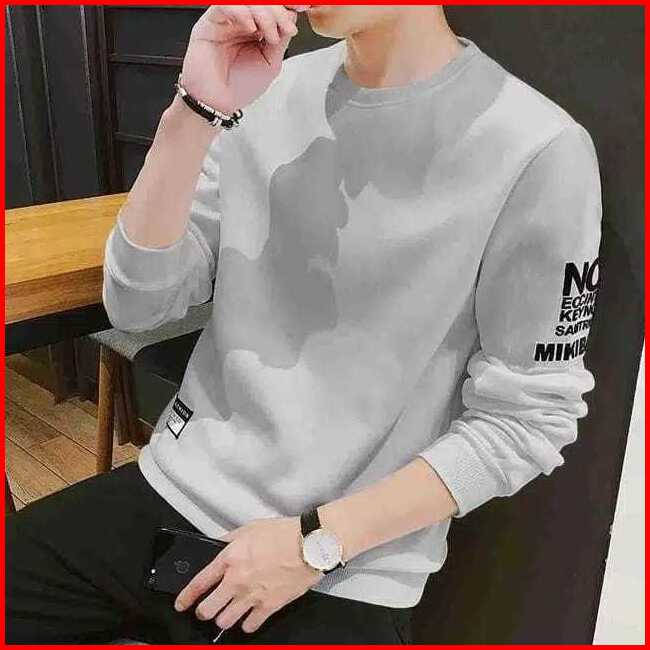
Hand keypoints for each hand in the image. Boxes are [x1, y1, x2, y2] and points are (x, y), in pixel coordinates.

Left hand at [174, 516, 322, 633]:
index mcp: (230, 559)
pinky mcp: (269, 606)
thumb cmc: (282, 533)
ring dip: (223, 619)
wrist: (309, 545)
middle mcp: (237, 581)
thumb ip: (229, 539)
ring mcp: (252, 596)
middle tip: (206, 610)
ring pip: (226, 621)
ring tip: (227, 614)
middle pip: (208, 609)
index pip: (199, 583)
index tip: (181, 604)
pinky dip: (247, 624)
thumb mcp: (250, 528)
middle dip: (204, 611)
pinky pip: (250, 626)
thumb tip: (216, 544)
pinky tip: (248, 618)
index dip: (186, 597)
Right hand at [180, 5, 299, 114]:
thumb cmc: (239, 88)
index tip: (301, 8)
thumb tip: (292, 18)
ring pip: (245, 1)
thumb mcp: (270, 64)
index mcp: (256, 31)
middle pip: (261, 2)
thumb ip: (281, 40)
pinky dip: (241, 12)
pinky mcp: (210, 23)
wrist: (219, 103)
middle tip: (285, 27)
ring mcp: (226, 21)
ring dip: (264, 13)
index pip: (271, 9)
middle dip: (277, 11)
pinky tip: (250, 27)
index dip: (285, 7)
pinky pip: (224, 5)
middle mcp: (242, 23)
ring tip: (269, 34)